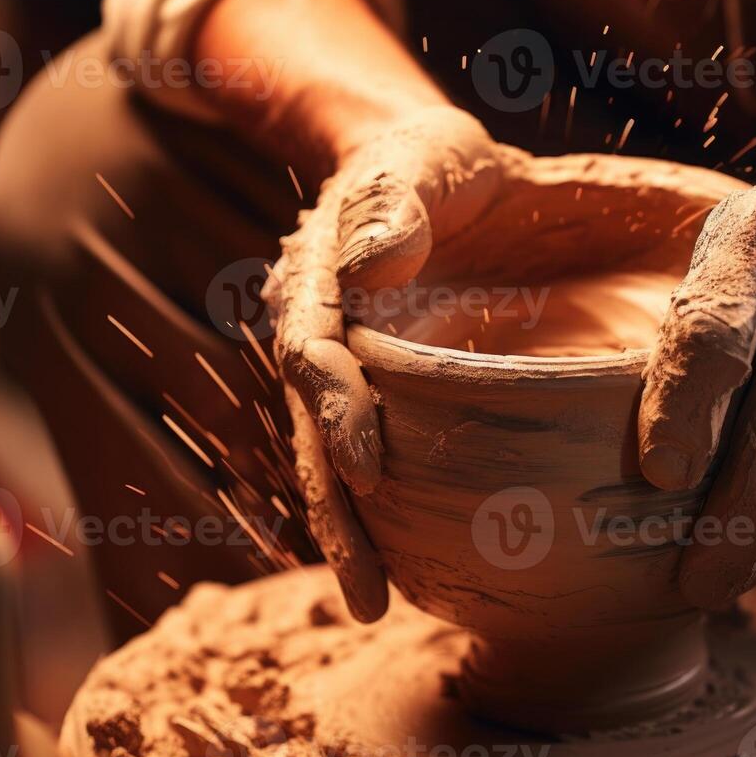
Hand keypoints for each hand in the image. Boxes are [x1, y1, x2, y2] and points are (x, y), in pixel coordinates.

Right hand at [266, 106, 502, 621]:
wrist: (441, 171)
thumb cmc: (435, 159)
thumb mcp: (425, 154)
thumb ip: (394, 198)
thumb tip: (366, 265)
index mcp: (319, 279)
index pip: (313, 352)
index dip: (334, 408)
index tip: (365, 467)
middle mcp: (320, 334)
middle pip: (313, 431)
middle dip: (333, 510)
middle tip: (367, 591)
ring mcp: (348, 369)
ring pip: (336, 458)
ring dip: (352, 531)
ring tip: (378, 602)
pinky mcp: (382, 394)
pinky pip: (373, 457)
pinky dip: (384, 513)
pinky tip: (412, 566)